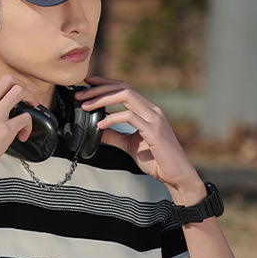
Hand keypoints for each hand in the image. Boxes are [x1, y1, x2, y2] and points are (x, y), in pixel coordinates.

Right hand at [0, 75, 34, 186]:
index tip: (7, 101)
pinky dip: (29, 126)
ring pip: (20, 91)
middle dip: (21, 87)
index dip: (3, 92)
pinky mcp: (5, 130)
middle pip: (7, 80)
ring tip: (31, 108)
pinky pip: (26, 118)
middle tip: (25, 98)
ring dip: (30, 98)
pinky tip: (23, 135)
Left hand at [77, 77, 205, 203]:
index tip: (87, 83)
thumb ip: (115, 135)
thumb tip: (97, 129)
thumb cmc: (157, 160)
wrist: (176, 174)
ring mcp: (154, 118)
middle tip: (80, 95)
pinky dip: (112, 118)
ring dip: (102, 99)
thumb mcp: (130, 145)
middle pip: (122, 88)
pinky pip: (130, 117)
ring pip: (126, 96)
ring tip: (86, 106)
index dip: (105, 83)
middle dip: (98, 89)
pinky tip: (100, 124)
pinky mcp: (153, 131)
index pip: (124, 88)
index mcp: (147, 110)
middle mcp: (152, 110)